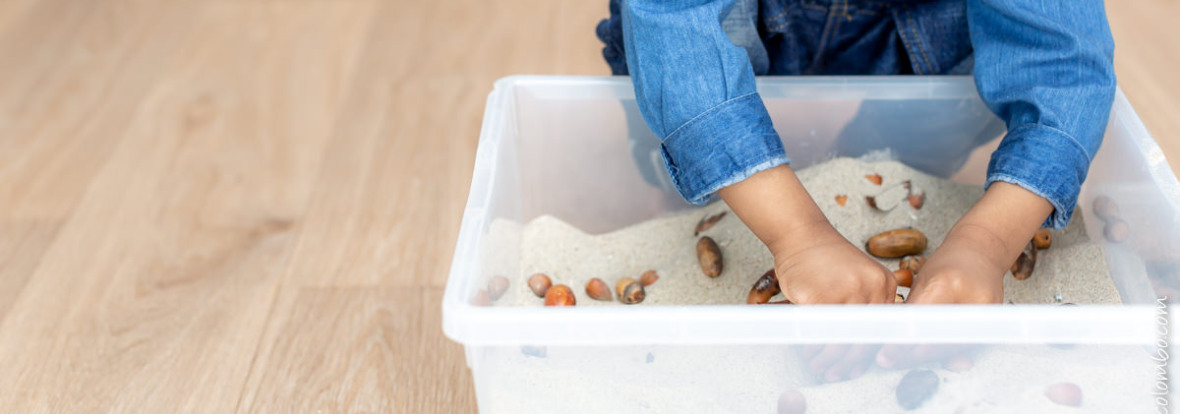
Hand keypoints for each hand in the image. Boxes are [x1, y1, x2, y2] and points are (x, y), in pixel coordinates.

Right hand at [718, 164, 895, 382]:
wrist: (802, 235)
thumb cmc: (825, 258)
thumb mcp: (858, 276)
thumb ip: (865, 303)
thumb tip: (860, 343)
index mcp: (884, 283)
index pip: (883, 328)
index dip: (870, 352)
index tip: (858, 367)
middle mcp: (871, 287)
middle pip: (865, 336)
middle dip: (848, 362)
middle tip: (835, 373)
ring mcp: (847, 291)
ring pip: (842, 337)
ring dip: (828, 357)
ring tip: (818, 365)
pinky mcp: (821, 297)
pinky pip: (819, 330)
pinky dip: (813, 344)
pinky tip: (807, 351)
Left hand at [877, 182, 1052, 368]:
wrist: (981, 252)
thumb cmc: (948, 263)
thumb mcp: (922, 280)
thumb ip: (909, 309)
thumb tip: (888, 336)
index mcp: (945, 284)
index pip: (919, 323)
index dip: (900, 343)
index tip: (885, 355)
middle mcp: (969, 299)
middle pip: (936, 340)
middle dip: (910, 355)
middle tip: (889, 360)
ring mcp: (985, 312)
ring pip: (950, 347)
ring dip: (925, 357)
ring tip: (903, 358)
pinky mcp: (992, 321)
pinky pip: (963, 344)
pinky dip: (944, 350)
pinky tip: (927, 354)